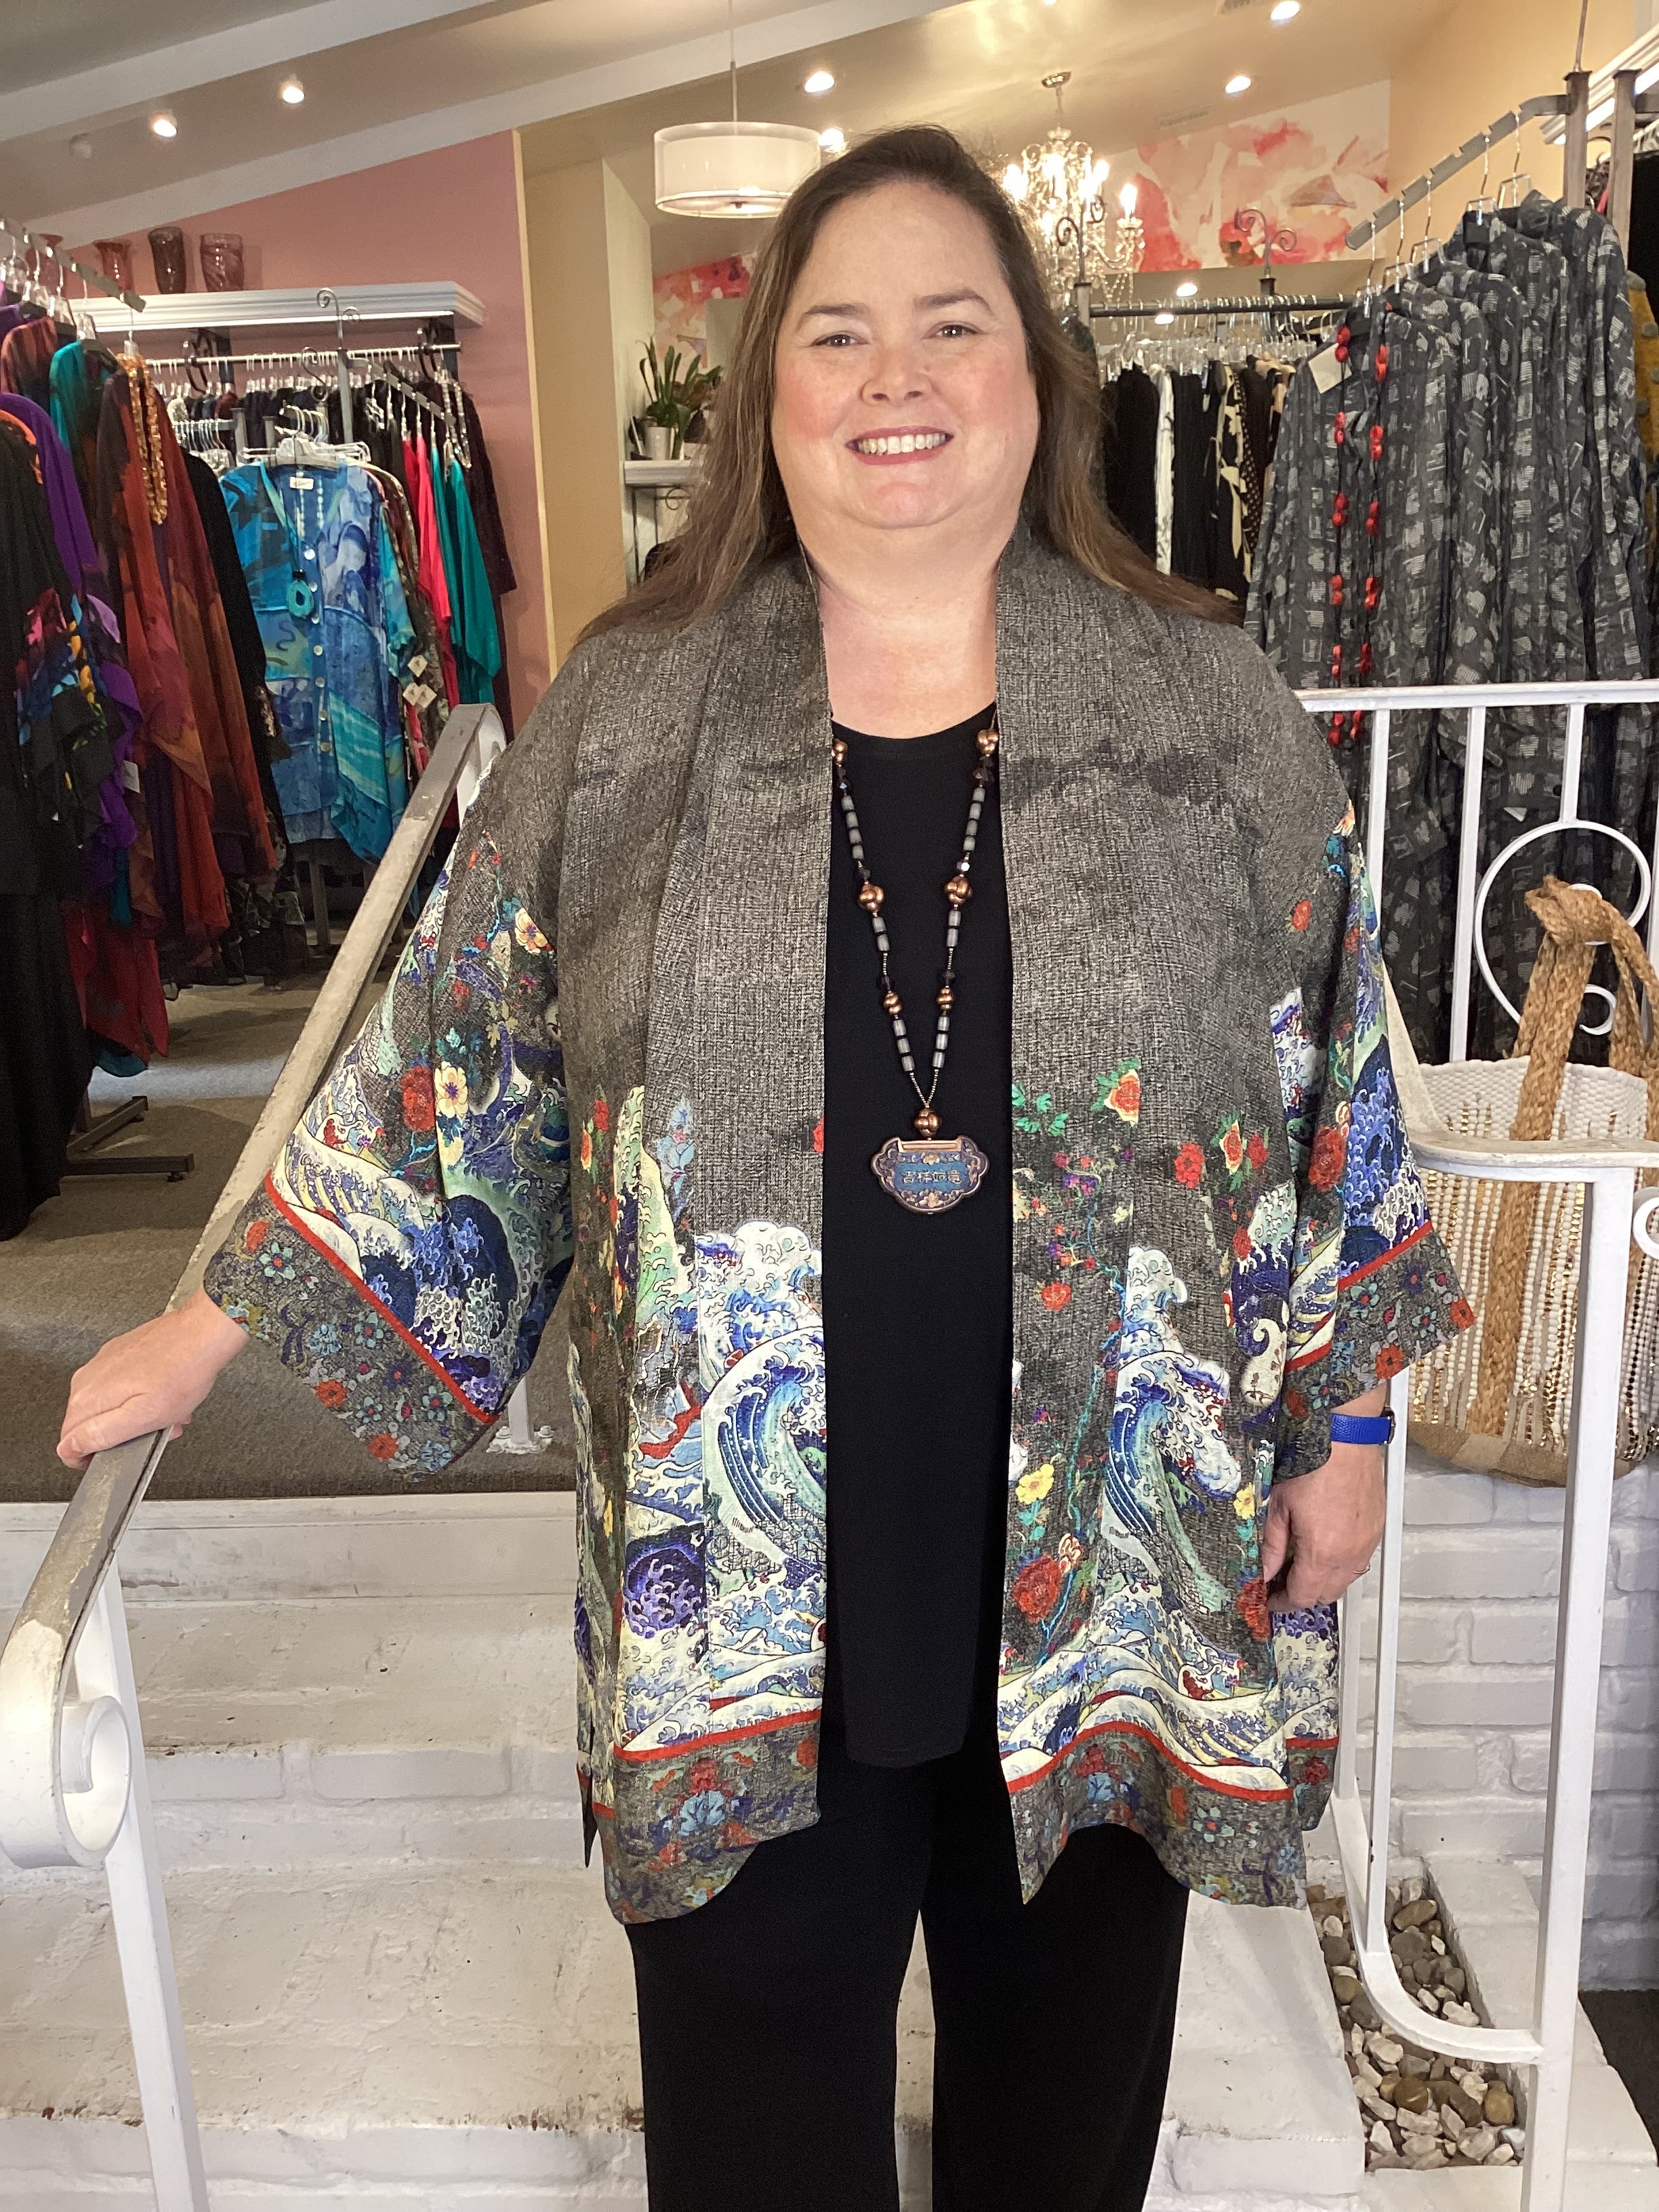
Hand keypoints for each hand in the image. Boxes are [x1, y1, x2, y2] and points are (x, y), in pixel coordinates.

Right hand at [57, 1289, 247, 1469]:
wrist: (202, 1333)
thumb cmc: (182, 1373)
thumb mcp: (143, 1418)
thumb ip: (101, 1435)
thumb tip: (70, 1448)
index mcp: (87, 1398)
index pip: (68, 1444)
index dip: (90, 1458)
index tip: (113, 1458)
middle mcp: (87, 1378)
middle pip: (90, 1425)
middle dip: (120, 1436)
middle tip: (151, 1433)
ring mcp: (102, 1364)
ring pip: (109, 1406)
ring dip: (135, 1416)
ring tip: (166, 1414)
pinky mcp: (119, 1354)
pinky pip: (121, 1386)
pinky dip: (141, 1397)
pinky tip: (164, 1395)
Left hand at [1260, 1440, 1385, 1612]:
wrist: (1346, 1439)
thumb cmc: (1314, 1464)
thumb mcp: (1279, 1506)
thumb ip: (1272, 1545)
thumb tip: (1265, 1570)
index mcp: (1322, 1553)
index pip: (1303, 1596)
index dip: (1283, 1602)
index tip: (1271, 1599)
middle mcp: (1350, 1554)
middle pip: (1326, 1594)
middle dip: (1303, 1595)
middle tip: (1282, 1583)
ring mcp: (1367, 1543)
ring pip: (1345, 1580)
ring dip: (1323, 1581)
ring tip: (1301, 1565)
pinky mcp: (1376, 1530)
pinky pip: (1359, 1561)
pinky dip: (1341, 1564)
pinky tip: (1324, 1548)